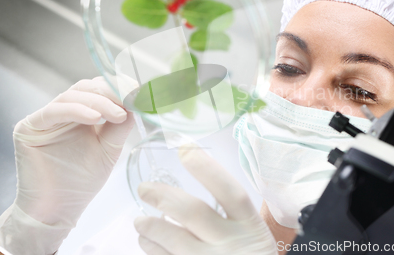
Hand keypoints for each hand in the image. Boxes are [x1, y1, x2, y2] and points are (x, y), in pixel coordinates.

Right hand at [0, 77, 134, 254]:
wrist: (59, 209)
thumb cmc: (82, 181)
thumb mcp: (109, 149)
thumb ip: (119, 126)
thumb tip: (135, 102)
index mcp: (81, 114)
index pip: (98, 89)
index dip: (117, 86)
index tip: (137, 91)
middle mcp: (62, 112)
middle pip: (86, 88)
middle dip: (110, 92)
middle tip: (130, 100)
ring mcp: (45, 118)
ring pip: (71, 95)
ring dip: (98, 102)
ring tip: (117, 114)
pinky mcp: (29, 127)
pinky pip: (54, 111)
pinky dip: (77, 110)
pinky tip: (96, 119)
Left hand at [134, 145, 277, 254]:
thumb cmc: (250, 254)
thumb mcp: (253, 232)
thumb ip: (231, 213)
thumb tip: (194, 184)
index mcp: (251, 225)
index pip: (231, 192)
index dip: (207, 169)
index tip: (185, 149)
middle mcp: (233, 242)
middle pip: (194, 213)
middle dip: (164, 196)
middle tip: (144, 188)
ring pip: (175, 240)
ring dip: (151, 227)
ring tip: (140, 221)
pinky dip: (153, 249)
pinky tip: (146, 242)